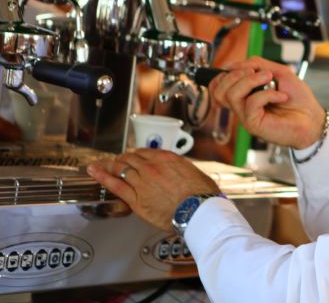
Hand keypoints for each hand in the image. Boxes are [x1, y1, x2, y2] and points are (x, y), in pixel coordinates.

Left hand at [86, 149, 219, 231]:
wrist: (197, 209)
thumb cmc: (201, 194)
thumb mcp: (194, 173)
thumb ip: (181, 170)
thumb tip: (179, 173)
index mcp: (167, 159)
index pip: (145, 152)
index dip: (137, 155)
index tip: (134, 157)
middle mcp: (152, 167)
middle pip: (130, 159)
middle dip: (122, 159)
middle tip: (116, 161)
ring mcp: (142, 182)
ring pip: (121, 169)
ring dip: (110, 166)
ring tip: (100, 165)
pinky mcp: (136, 199)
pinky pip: (116, 185)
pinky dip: (103, 176)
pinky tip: (94, 171)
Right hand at [210, 56, 325, 148]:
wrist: (313, 118)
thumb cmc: (298, 99)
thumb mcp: (278, 72)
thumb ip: (257, 64)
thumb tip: (235, 65)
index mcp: (244, 94)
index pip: (217, 86)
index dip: (225, 73)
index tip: (244, 67)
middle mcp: (242, 106)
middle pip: (219, 91)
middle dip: (236, 74)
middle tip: (258, 72)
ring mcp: (246, 116)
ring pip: (232, 95)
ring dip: (250, 81)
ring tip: (269, 79)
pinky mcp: (254, 125)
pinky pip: (251, 103)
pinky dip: (267, 94)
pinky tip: (281, 96)